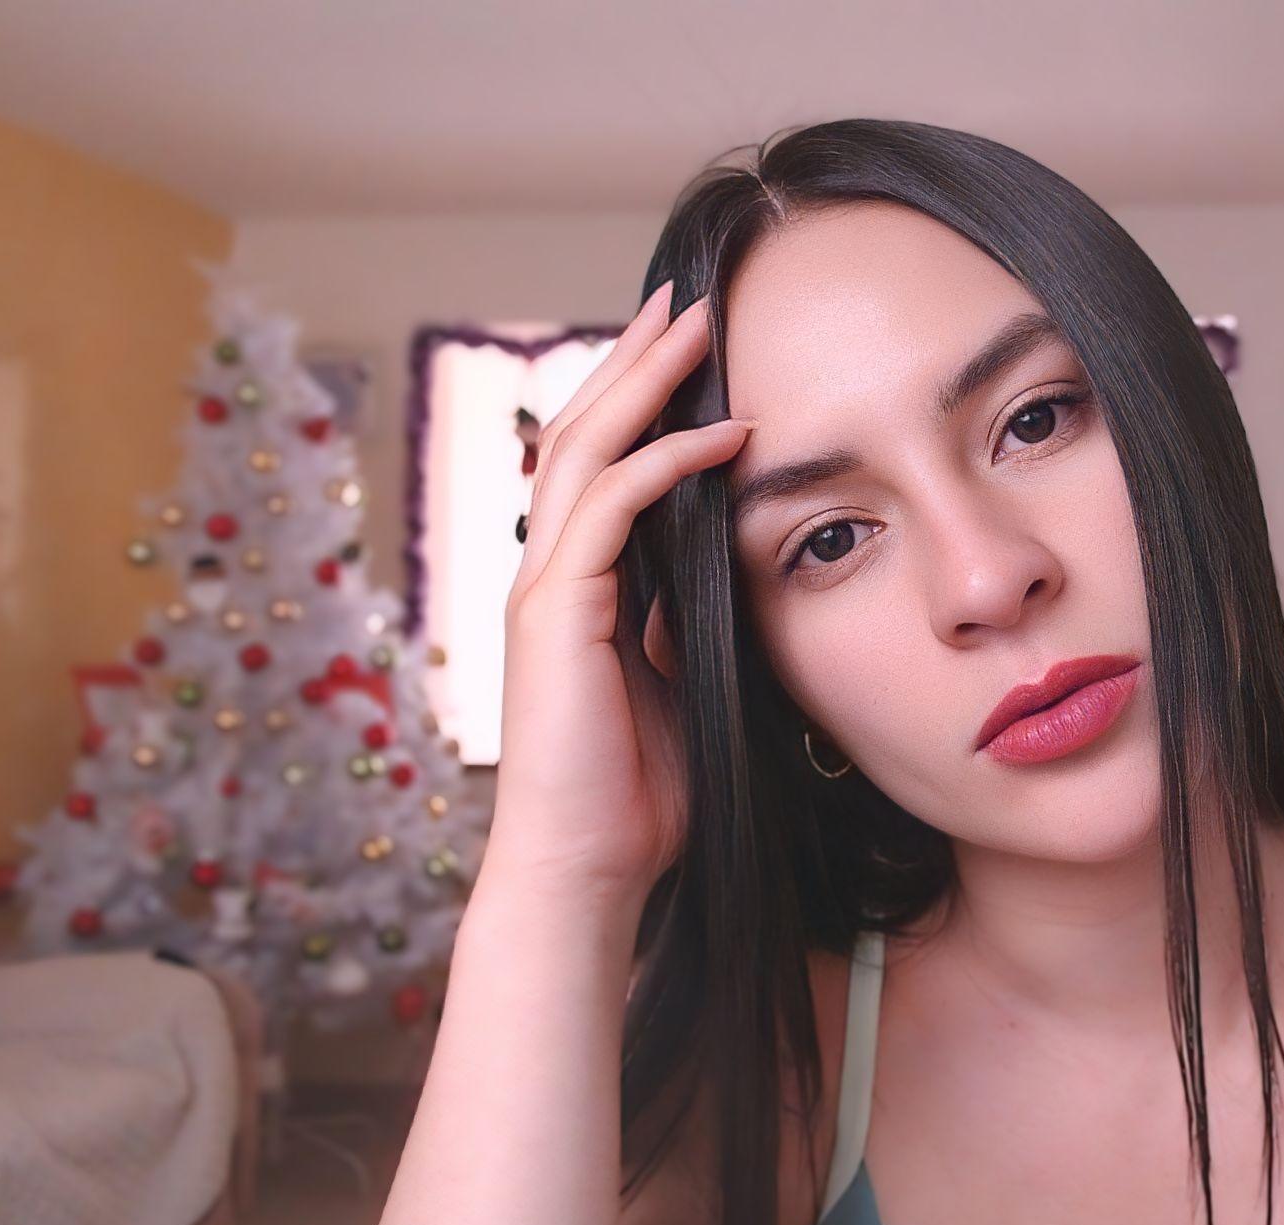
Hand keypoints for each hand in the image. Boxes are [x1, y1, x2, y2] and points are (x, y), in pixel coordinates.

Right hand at [488, 281, 751, 904]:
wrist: (587, 869)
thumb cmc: (640, 794)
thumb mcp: (688, 685)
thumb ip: (696, 623)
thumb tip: (737, 575)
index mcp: (582, 586)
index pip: (604, 465)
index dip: (643, 400)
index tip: (693, 348)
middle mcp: (552, 572)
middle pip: (584, 432)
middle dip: (636, 361)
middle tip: (686, 297)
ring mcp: (546, 588)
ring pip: (586, 450)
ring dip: (643, 382)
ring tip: (693, 323)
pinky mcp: (555, 613)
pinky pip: (610, 510)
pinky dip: (666, 462)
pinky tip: (721, 434)